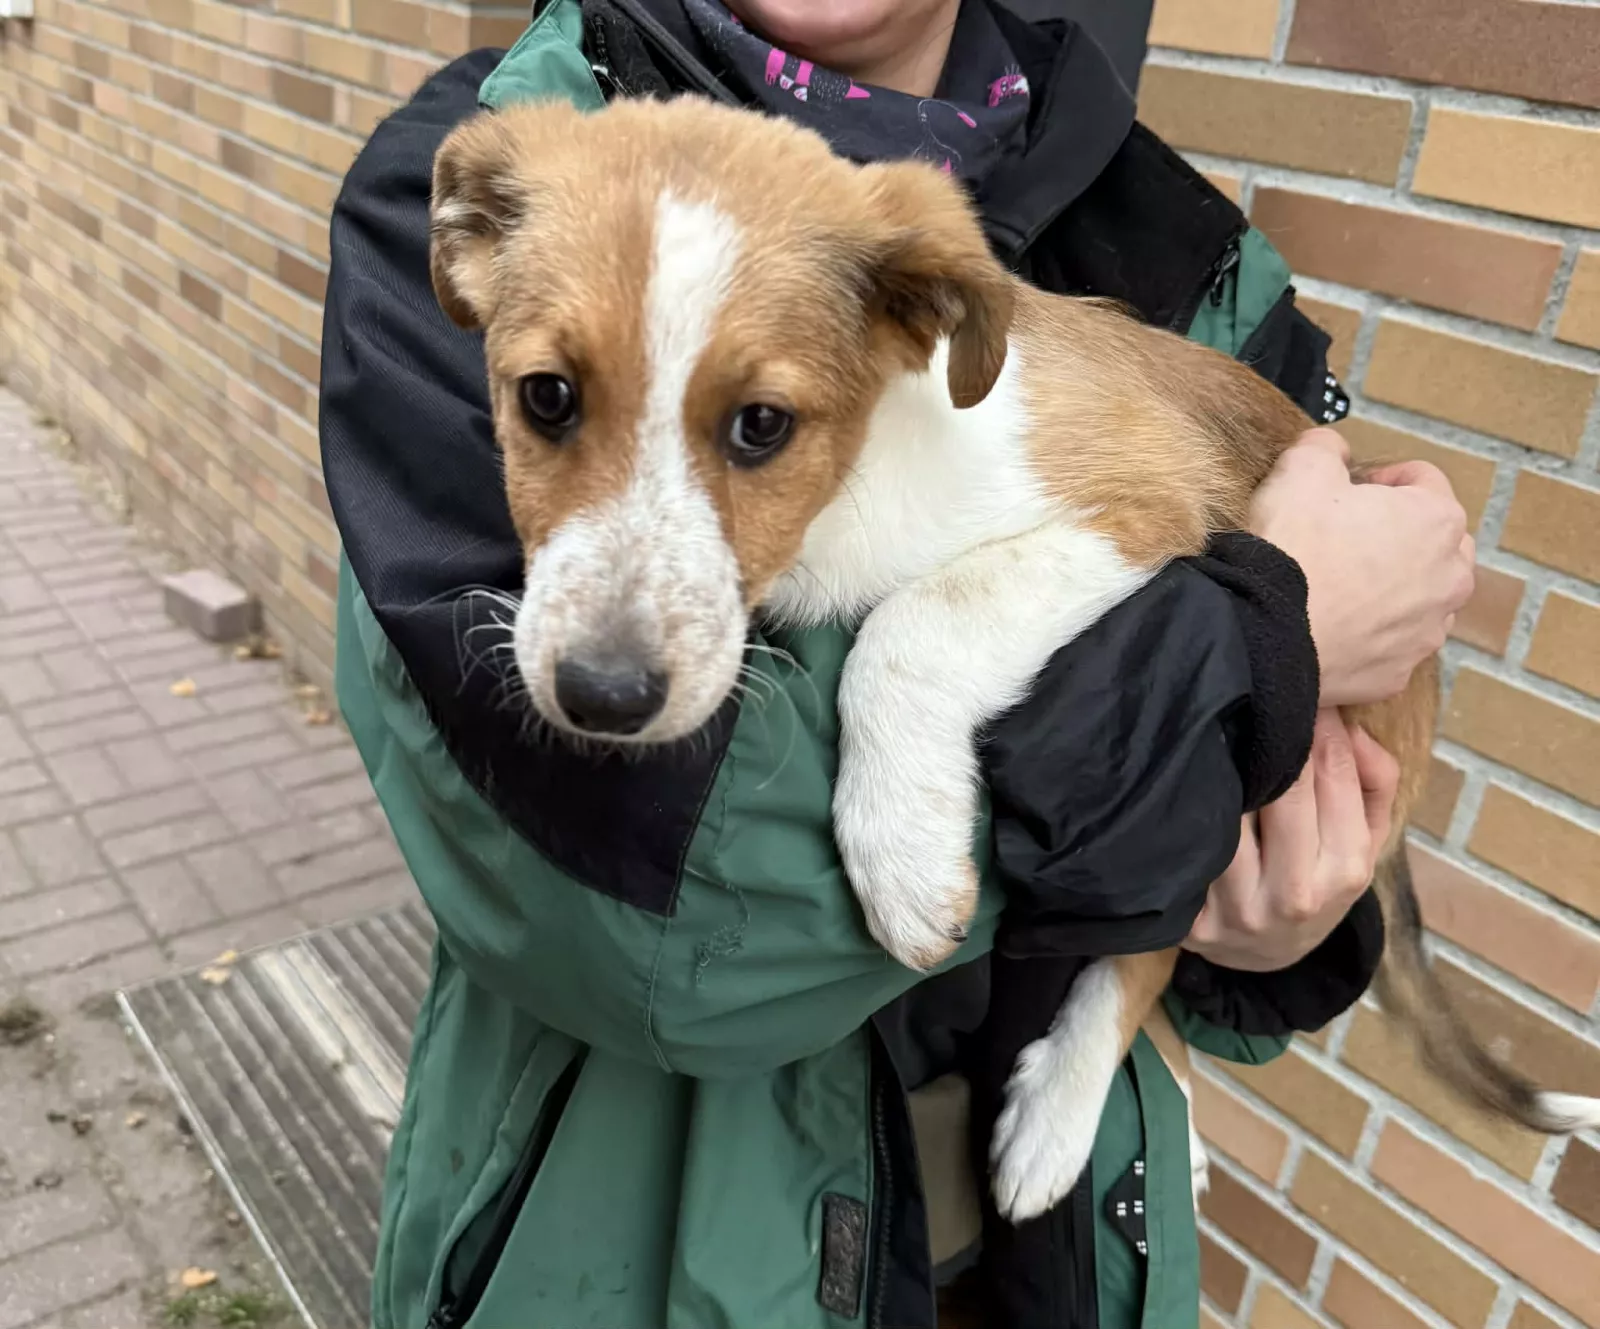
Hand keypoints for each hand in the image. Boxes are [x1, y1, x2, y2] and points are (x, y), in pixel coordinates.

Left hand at [1185, 711, 1398, 971]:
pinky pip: (1192, 848)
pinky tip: (1191, 775)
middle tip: (1261, 699)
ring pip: (1230, 814)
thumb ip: (1373, 782)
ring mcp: (1240, 910)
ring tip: (1224, 729)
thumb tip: (1351, 728)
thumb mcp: (1363, 840)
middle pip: (1283, 789)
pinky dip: (1193, 807)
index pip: (1333, 775)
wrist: (1267, 953)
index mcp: (1348, 871)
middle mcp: (1295, 894)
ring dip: (1228, 766)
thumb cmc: (1318, 879)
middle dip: (1275, 737)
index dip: (1319, 724)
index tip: (1306, 694)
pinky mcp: (1194, 921)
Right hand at [1250, 429, 1473, 705]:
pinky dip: (1371, 635)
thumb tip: (1332, 450)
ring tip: (1344, 587)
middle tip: (1352, 537)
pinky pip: (1390, 645)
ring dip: (1395, 589)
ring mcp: (1426, 632)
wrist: (1264, 632)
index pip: (1424, 480)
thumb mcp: (1300, 469)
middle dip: (1403, 535)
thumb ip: (1326, 448)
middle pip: (1437, 544)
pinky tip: (1334, 627)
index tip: (1351, 487)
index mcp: (1437, 520)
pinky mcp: (1397, 674)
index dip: (1383, 477)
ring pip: (1422, 600)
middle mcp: (1449, 578)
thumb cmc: (1292, 546)